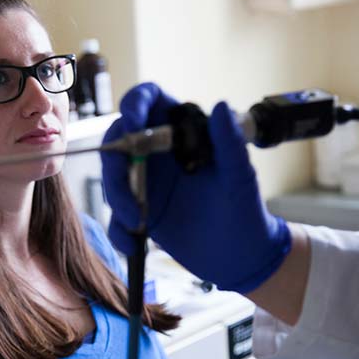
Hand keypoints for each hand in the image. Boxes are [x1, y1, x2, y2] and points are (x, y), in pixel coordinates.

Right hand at [100, 83, 291, 293]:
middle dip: (115, 162)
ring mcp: (145, 182)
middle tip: (126, 185)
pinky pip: (115, 215)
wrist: (240, 257)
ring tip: (137, 223)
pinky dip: (118, 231)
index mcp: (181, 132)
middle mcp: (157, 152)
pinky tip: (134, 244)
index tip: (133, 123)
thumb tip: (220, 105)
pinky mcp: (137, 211)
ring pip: (113, 178)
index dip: (135, 103)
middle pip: (119, 140)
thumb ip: (230, 142)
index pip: (149, 100)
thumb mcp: (239, 177)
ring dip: (117, 199)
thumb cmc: (245, 210)